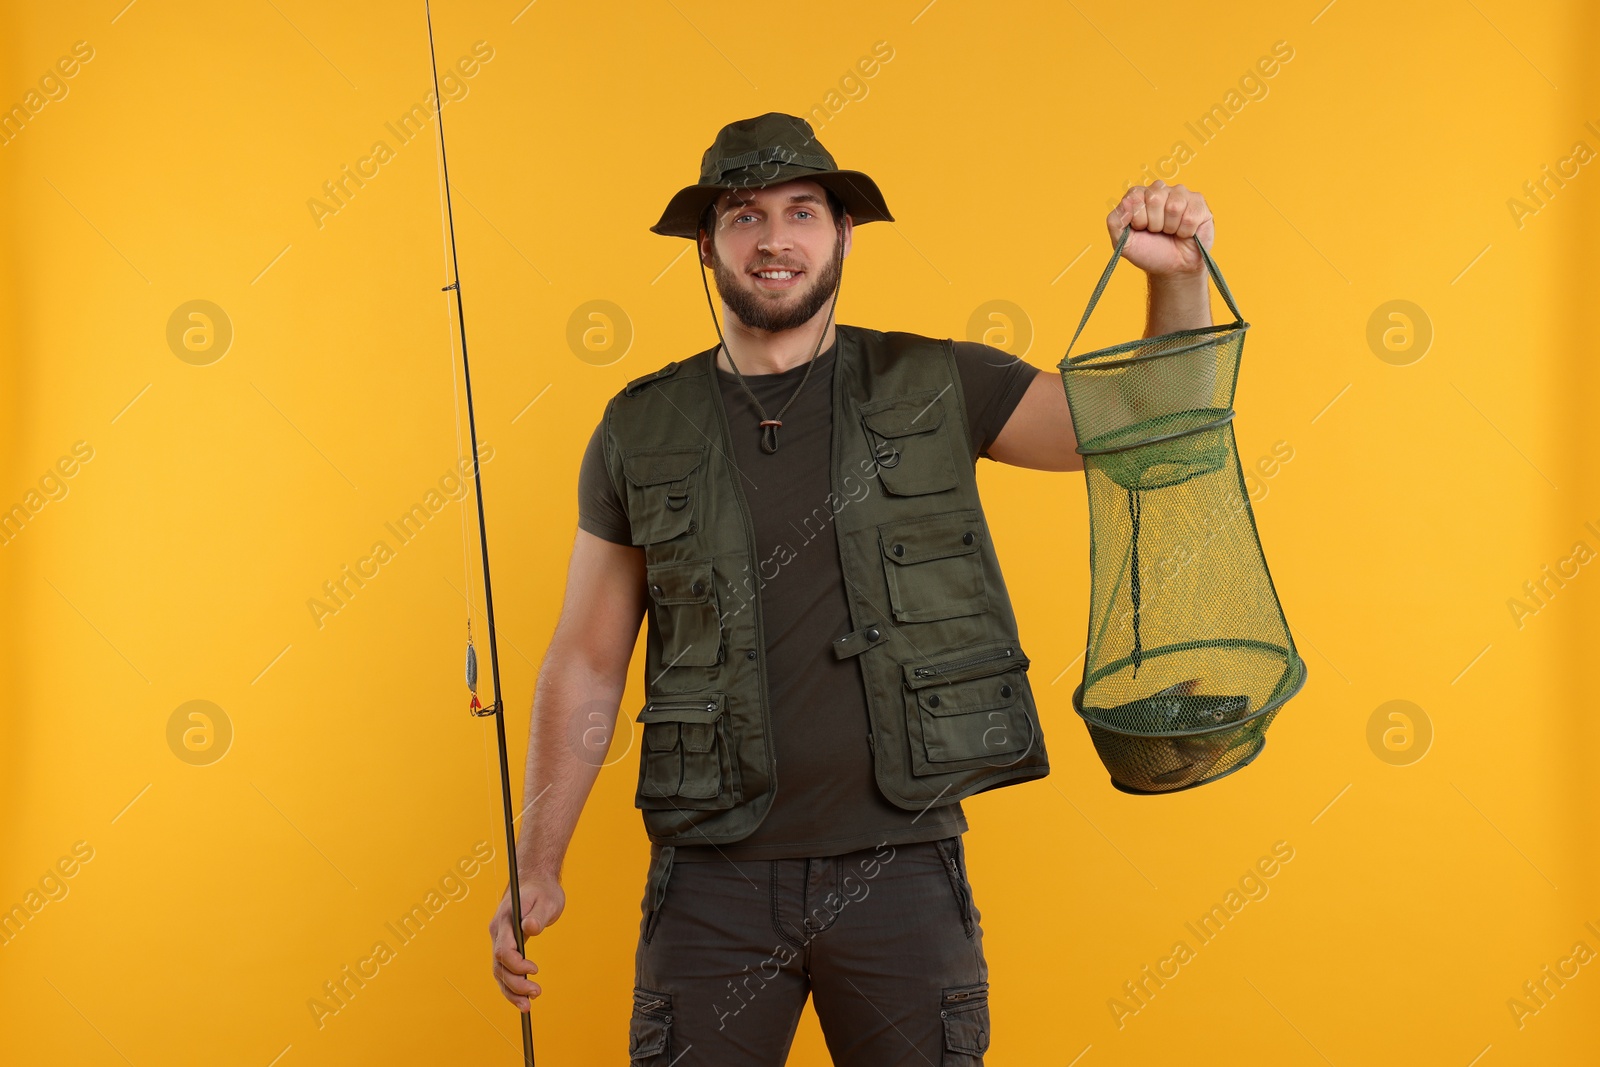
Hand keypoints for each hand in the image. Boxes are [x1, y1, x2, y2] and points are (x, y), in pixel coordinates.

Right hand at [487, 875, 564, 1010]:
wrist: (535, 881)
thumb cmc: (542, 890)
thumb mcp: (546, 899)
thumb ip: (538, 914)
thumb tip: (531, 928)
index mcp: (505, 920)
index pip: (504, 950)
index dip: (517, 964)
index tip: (535, 970)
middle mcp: (498, 931)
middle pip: (500, 965)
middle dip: (515, 984)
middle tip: (536, 994)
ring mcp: (500, 939)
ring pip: (499, 971)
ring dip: (511, 990)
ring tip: (528, 1005)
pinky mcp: (506, 945)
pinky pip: (504, 969)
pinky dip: (511, 985)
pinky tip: (523, 998)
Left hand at [1107, 181, 1214, 277]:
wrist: (1173, 268)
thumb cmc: (1149, 252)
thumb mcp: (1123, 242)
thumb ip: (1115, 222)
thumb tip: (1126, 203)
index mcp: (1139, 195)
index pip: (1135, 196)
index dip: (1138, 218)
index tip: (1141, 229)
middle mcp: (1160, 190)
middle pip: (1155, 198)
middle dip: (1154, 223)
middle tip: (1157, 232)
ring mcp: (1181, 194)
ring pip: (1174, 206)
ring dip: (1170, 227)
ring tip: (1171, 231)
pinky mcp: (1199, 204)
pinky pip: (1191, 215)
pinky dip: (1186, 231)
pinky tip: (1185, 233)